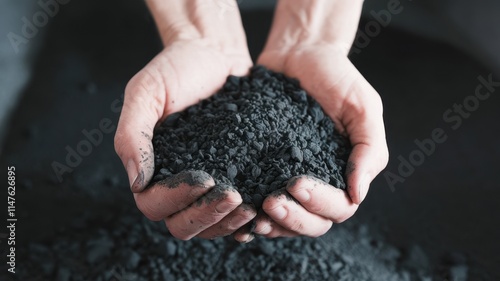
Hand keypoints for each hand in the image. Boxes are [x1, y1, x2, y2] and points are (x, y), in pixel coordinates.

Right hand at [114, 36, 255, 239]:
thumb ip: (132, 134)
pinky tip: (262, 209)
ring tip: (252, 207)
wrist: (214, 53)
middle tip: (233, 197)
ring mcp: (208, 182)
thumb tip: (137, 182)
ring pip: (210, 225)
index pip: (154, 204)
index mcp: (153, 167)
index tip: (204, 179)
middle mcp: (178, 181)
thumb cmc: (175, 69)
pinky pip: (235, 211)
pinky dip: (246, 219)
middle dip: (206, 216)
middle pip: (183, 224)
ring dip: (228, 223)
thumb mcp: (145, 92)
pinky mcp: (234, 175)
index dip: (176, 200)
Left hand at [251, 43, 387, 237]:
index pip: (339, 208)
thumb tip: (357, 195)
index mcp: (345, 172)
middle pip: (312, 223)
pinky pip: (259, 200)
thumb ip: (369, 150)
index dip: (319, 204)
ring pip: (286, 220)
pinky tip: (237, 213)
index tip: (296, 184)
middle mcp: (319, 181)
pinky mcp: (263, 168)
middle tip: (270, 203)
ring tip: (252, 216)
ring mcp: (288, 177)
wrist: (298, 52)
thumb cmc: (336, 77)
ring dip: (272, 224)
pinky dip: (250, 214)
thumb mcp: (363, 107)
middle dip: (293, 219)